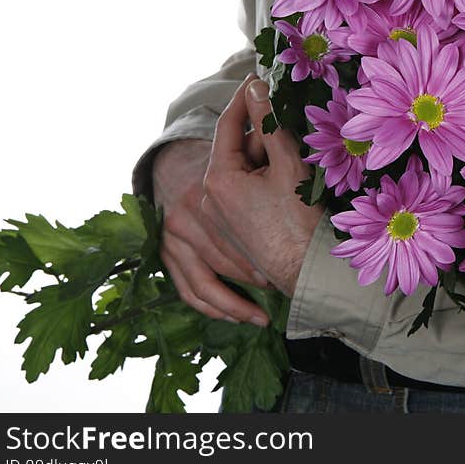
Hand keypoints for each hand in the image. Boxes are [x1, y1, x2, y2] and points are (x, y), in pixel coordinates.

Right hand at [153, 138, 271, 326]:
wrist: (180, 162)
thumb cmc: (227, 160)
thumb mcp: (253, 149)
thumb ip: (272, 145)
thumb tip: (300, 148)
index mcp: (207, 190)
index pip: (238, 232)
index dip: (263, 256)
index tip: (287, 271)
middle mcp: (184, 217)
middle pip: (226, 261)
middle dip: (257, 278)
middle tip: (284, 292)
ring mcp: (170, 237)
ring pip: (206, 282)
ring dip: (237, 302)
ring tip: (264, 313)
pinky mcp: (164, 252)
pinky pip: (189, 290)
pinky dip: (215, 307)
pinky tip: (239, 318)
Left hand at [201, 74, 322, 297]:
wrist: (307, 273)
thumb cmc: (298, 222)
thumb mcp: (287, 164)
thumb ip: (270, 123)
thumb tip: (258, 89)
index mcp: (217, 179)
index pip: (227, 125)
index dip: (245, 97)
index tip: (258, 77)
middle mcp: (210, 197)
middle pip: (239, 149)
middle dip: (265, 133)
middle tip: (293, 120)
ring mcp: (222, 216)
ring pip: (246, 171)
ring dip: (270, 158)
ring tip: (300, 155)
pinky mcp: (236, 229)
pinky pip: (248, 192)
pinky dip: (268, 179)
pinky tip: (294, 179)